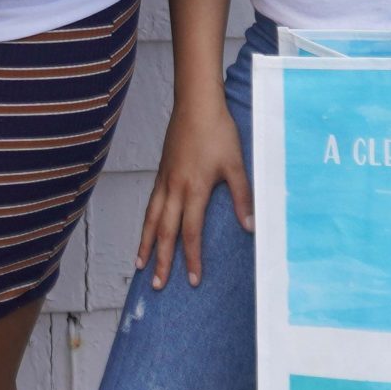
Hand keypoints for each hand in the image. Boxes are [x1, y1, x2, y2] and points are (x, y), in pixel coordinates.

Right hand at [136, 94, 252, 289]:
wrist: (196, 105)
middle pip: (164, 232)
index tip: (193, 280)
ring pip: (151, 219)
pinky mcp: (162, 171)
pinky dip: (146, 222)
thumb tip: (250, 227)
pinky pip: (150, 204)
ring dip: (146, 243)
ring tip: (139, 264)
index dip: (191, 259)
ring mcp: (165, 180)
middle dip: (161, 260)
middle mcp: (174, 188)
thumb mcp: (236, 165)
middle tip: (157, 285)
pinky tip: (147, 229)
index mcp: (194, 189)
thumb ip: (243, 197)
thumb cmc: (218, 132)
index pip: (190, 232)